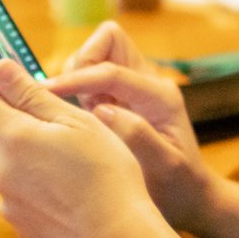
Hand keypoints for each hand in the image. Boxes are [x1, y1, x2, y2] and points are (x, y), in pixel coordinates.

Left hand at [0, 58, 181, 237]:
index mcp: (12, 135)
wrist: (117, 237)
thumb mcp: (74, 121)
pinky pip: (21, 193)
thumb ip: (30, 94)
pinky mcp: (17, 222)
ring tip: (71, 167)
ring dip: (31, 157)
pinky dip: (37, 186)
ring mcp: (6, 199)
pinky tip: (67, 193)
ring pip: (12, 163)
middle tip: (62, 129)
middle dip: (22, 124)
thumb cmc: (104, 173)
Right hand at [43, 23, 215, 232]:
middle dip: (81, 63)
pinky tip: (77, 120)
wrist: (190, 195)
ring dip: (77, 77)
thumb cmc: (178, 185)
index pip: (112, 71)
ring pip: (96, 55)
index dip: (78, 78)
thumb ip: (136, 135)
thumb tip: (102, 109)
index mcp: (160, 95)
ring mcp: (134, 88)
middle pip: (107, 41)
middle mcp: (148, 83)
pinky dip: (78, 90)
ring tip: (75, 114)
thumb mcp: (163, 166)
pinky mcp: (121, 98)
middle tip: (70, 101)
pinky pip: (93, 77)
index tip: (48, 91)